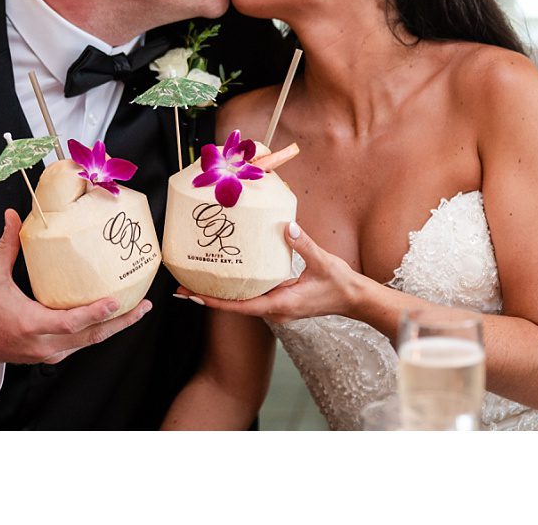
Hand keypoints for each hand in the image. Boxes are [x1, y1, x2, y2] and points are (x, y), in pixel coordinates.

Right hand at [0, 209, 151, 364]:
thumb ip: (6, 246)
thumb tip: (12, 216)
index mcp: (30, 324)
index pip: (70, 323)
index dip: (94, 313)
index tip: (115, 301)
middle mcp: (44, 344)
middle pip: (91, 336)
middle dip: (121, 322)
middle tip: (143, 305)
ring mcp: (50, 353)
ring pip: (90, 342)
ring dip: (116, 327)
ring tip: (138, 310)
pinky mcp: (53, 355)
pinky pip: (82, 344)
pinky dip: (99, 331)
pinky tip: (114, 318)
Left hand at [178, 221, 368, 324]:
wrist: (356, 301)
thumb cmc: (340, 285)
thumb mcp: (323, 262)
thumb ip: (304, 244)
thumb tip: (287, 226)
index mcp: (280, 304)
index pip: (239, 307)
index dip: (214, 301)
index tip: (192, 296)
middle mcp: (275, 310)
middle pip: (234, 306)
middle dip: (209, 298)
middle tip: (182, 288)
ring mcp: (278, 308)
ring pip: (243, 303)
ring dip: (221, 295)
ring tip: (197, 282)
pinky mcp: (282, 302)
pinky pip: (253, 298)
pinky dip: (237, 291)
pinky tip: (228, 279)